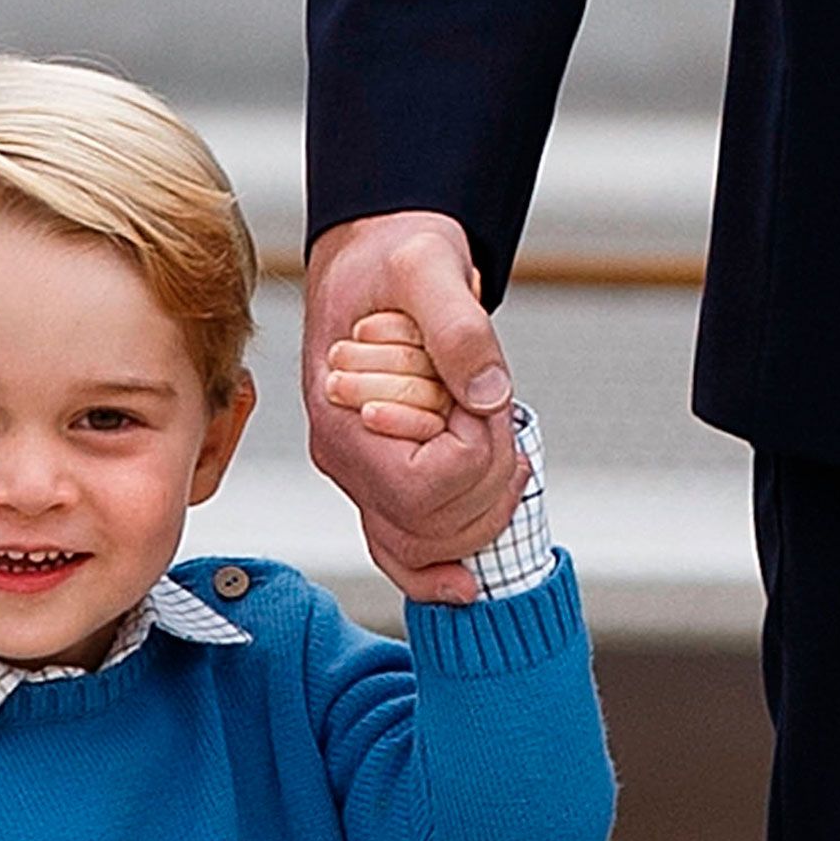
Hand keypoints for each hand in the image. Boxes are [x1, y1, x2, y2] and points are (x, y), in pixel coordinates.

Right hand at [304, 212, 525, 602]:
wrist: (376, 258)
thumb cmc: (392, 258)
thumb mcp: (426, 263)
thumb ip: (458, 324)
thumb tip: (488, 392)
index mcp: (341, 414)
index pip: (422, 485)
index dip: (474, 451)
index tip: (484, 395)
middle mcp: (344, 459)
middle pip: (431, 526)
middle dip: (487, 479)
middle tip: (496, 411)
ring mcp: (362, 477)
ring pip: (428, 545)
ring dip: (484, 506)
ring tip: (498, 439)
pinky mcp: (383, 482)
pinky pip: (403, 553)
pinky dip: (436, 573)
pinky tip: (465, 582)